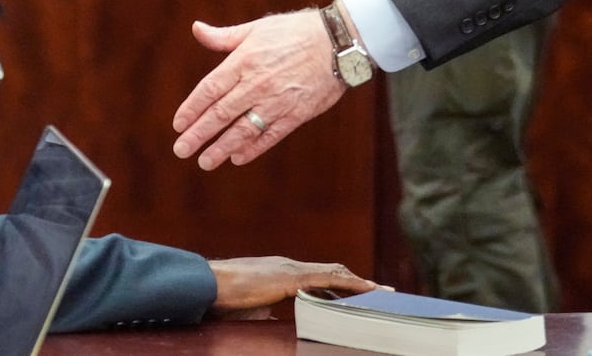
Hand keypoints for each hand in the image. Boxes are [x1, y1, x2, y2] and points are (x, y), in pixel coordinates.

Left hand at [172, 11, 344, 168]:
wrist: (337, 42)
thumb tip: (196, 29)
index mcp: (243, 61)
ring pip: (243, 129)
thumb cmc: (294, 31)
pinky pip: (271, 135)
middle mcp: (256, 83)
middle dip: (199, 134)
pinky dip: (253, 148)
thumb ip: (224, 36)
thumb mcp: (256, 28)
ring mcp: (277, 101)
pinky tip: (238, 158)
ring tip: (205, 162)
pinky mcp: (296, 114)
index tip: (178, 125)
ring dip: (222, 147)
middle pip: (221, 113)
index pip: (209, 89)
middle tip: (182, 150)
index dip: (191, 108)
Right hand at [206, 256, 376, 318]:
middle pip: (332, 272)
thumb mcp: (254, 308)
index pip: (318, 277)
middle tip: (380, 293)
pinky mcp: (292, 278)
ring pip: (335, 273)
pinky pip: (329, 279)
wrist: (208, 285)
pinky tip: (368, 290)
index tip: (357, 293)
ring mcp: (291, 270)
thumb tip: (277, 324)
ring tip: (383, 292)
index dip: (339, 285)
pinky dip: (352, 283)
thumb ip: (270, 312)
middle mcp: (289, 266)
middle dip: (356, 283)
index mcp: (281, 273)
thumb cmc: (225, 299)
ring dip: (360, 283)